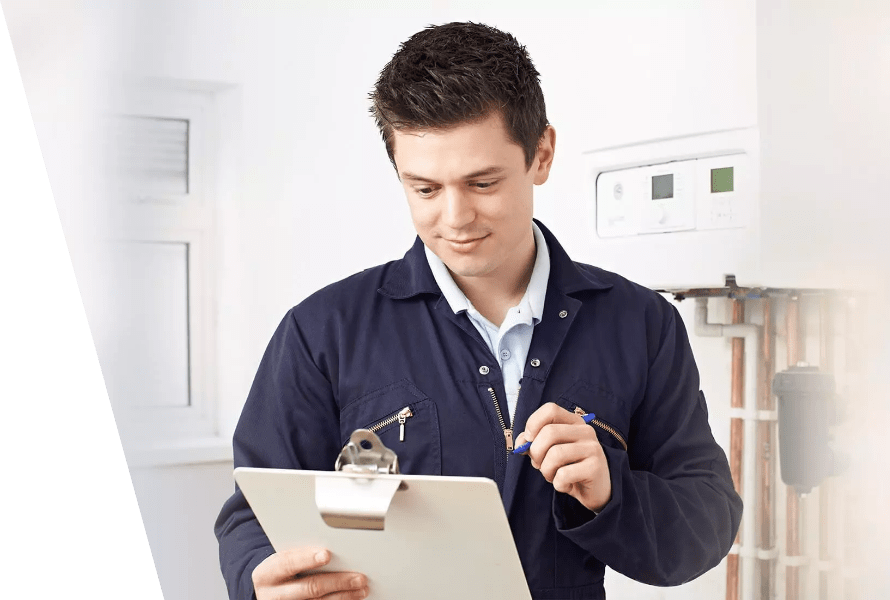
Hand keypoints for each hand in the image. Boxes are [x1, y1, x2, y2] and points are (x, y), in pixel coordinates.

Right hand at [252, 547, 368, 599]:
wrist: (262, 596)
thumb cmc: (277, 572)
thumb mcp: (279, 561)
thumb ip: (298, 554)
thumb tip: (331, 546)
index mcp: (268, 573)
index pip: (287, 563)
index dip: (307, 558)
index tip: (327, 554)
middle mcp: (274, 594)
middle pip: (309, 588)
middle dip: (337, 582)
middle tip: (359, 577)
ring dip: (344, 596)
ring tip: (361, 588)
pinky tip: (351, 598)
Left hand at [515, 402, 611, 512]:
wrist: (596, 490)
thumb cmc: (570, 467)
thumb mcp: (550, 451)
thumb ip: (534, 442)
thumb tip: (521, 442)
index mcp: (573, 422)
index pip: (550, 409)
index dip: (533, 423)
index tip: (529, 440)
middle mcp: (585, 431)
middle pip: (549, 432)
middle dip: (536, 452)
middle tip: (538, 464)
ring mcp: (592, 448)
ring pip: (555, 454)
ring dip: (546, 470)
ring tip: (552, 476)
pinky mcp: (594, 467)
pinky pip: (564, 474)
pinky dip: (557, 483)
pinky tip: (564, 484)